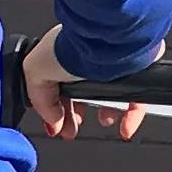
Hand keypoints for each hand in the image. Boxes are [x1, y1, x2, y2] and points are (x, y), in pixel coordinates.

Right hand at [24, 29, 151, 142]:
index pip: (58, 86)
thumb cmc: (71, 47)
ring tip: (104, 120)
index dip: (55, 108)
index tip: (55, 124)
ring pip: (111, 96)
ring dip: (106, 115)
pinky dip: (131, 117)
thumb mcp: (35, 72)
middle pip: (83, 94)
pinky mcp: (136, 71)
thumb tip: (52, 121)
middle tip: (73, 128)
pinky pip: (136, 99)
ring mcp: (113, 65)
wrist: (104, 42)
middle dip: (77, 115)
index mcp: (64, 54)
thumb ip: (40, 102)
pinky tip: (125, 128)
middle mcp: (89, 58)